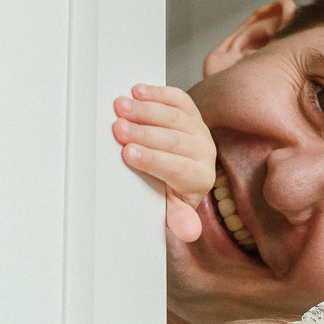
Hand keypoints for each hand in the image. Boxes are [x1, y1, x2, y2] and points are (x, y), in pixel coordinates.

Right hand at [112, 84, 215, 241]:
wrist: (181, 171)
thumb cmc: (169, 191)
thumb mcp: (171, 208)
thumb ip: (178, 217)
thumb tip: (189, 232)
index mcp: (199, 179)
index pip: (176, 169)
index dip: (152, 160)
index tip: (128, 154)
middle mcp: (205, 153)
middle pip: (174, 140)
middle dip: (144, 133)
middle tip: (118, 128)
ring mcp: (200, 130)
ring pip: (175, 117)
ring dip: (146, 110)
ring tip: (121, 107)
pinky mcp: (192, 112)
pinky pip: (178, 99)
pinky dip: (158, 93)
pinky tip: (138, 91)